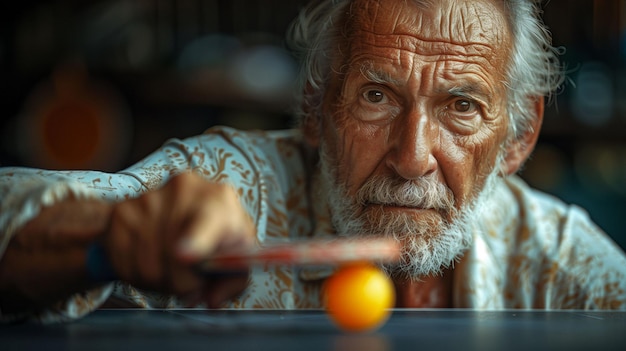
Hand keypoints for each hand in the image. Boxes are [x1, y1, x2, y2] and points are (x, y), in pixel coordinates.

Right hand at [103, 172, 255, 306]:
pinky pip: (125, 260)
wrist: (179, 213)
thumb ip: (232, 279)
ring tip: (172, 275)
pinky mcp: (123, 212)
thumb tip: (212, 299)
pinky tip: (151, 266)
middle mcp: (184, 189)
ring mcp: (150, 198)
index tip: (185, 256)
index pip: (207, 219)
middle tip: (190, 289)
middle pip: (173, 251)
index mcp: (219, 198)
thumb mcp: (235, 254)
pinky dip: (137, 275)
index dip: (196, 240)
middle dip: (181, 282)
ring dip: (160, 281)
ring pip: (148, 261)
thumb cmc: (216, 236)